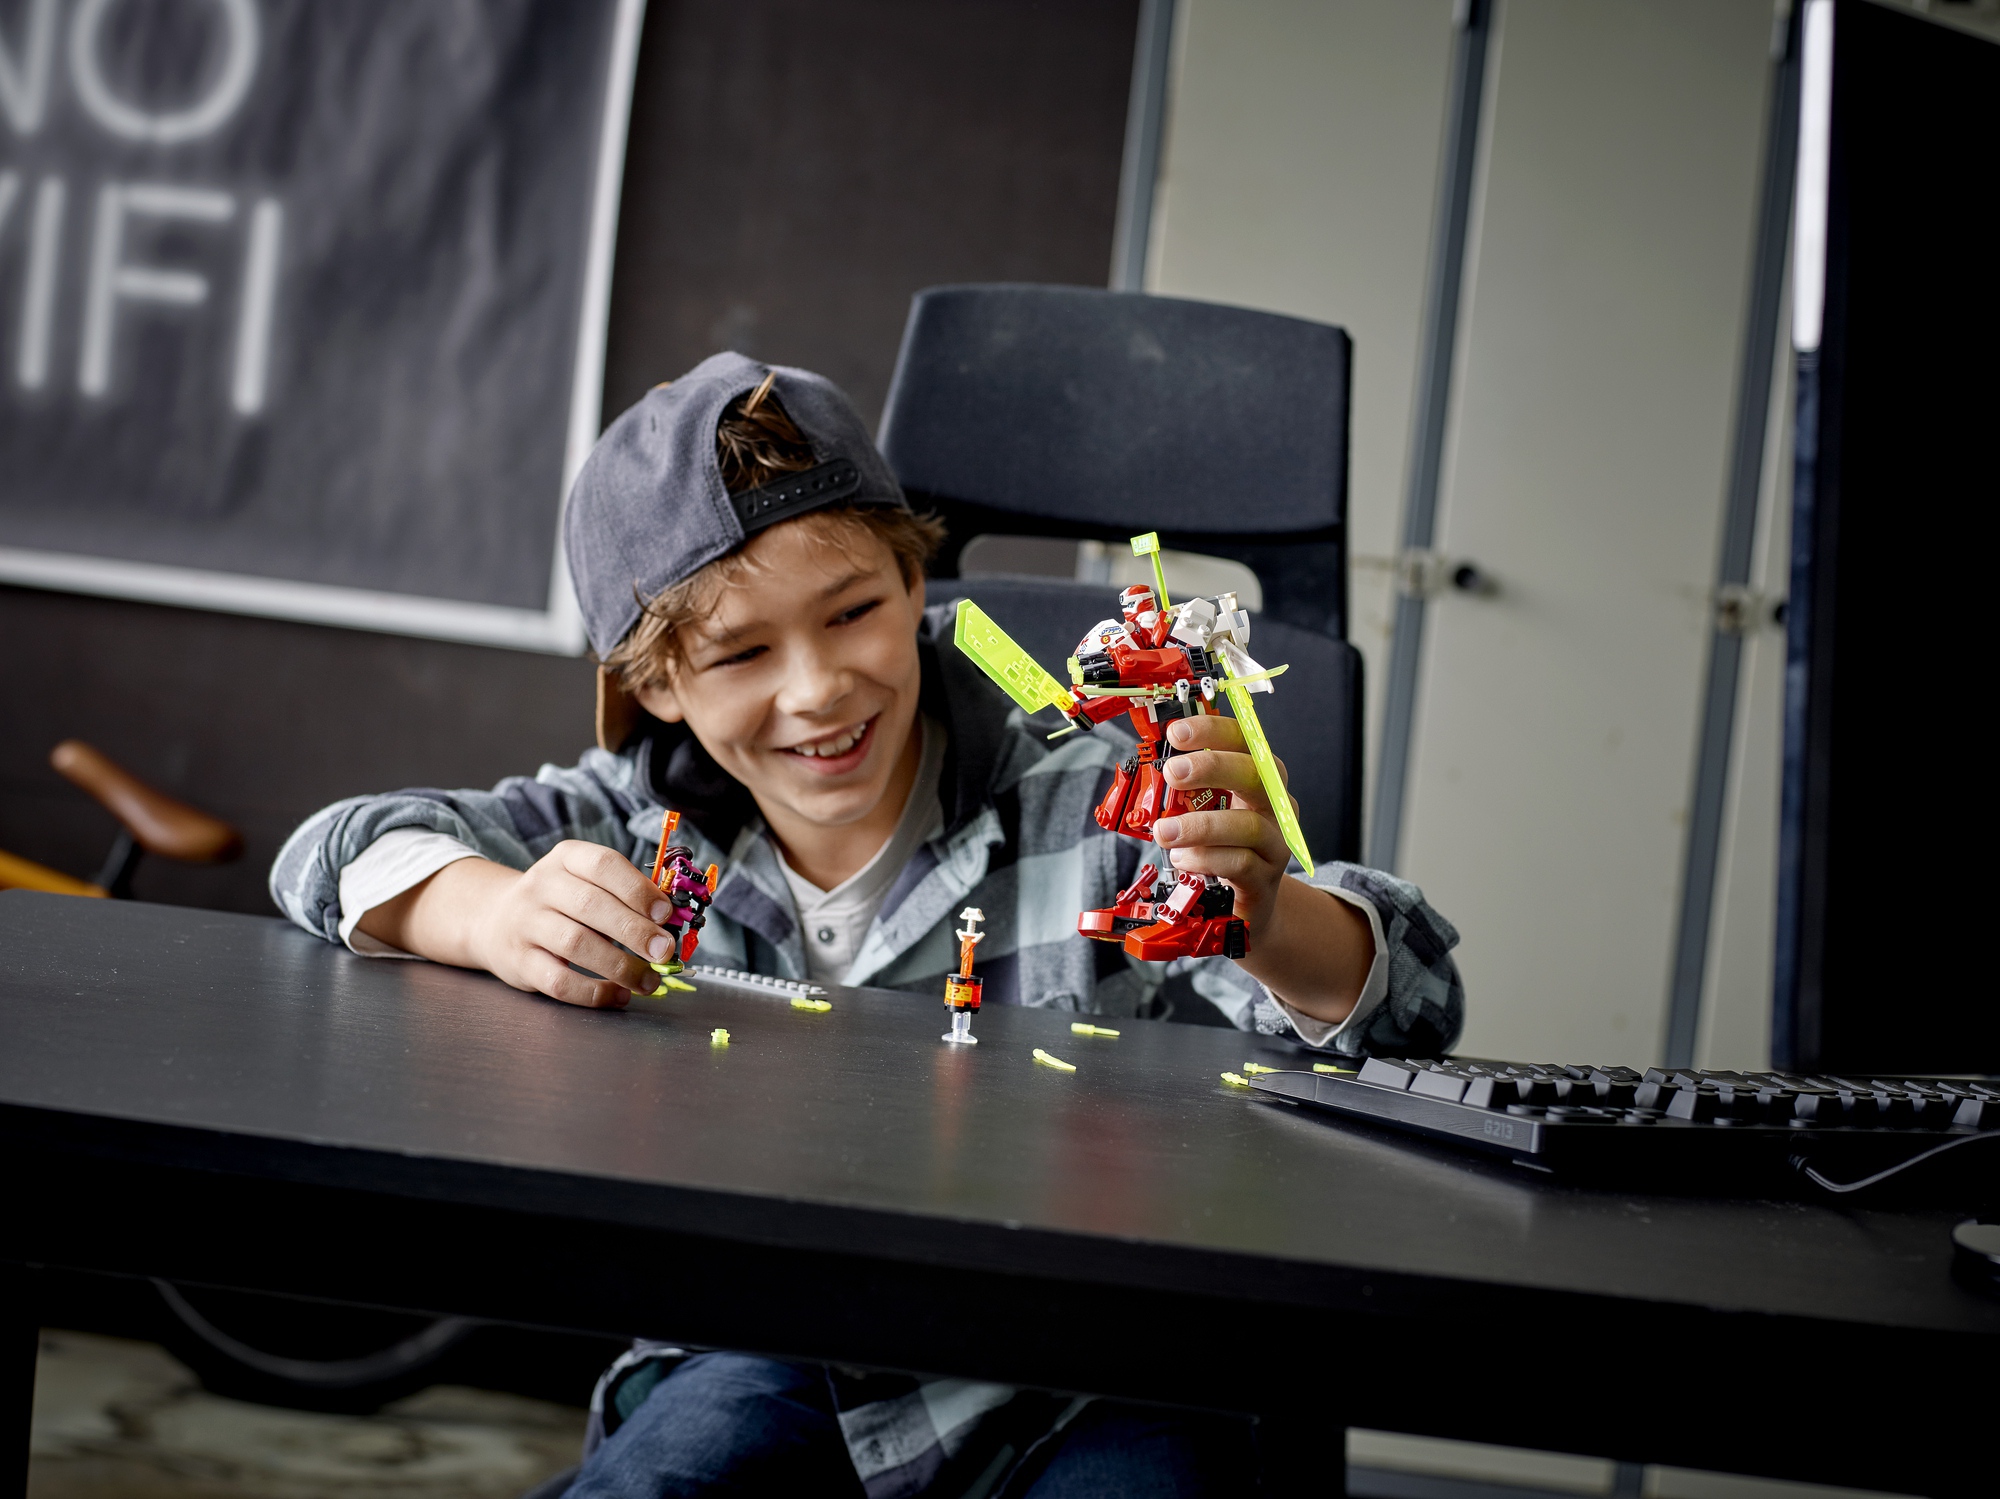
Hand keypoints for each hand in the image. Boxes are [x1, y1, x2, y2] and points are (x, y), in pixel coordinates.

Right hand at [358, 841, 677, 1007]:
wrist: (493, 919)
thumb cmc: (560, 900)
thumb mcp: (585, 881)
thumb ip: (625, 894)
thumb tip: (672, 923)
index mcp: (566, 858)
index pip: (603, 865)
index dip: (637, 888)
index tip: (665, 913)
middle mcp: (542, 886)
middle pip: (591, 906)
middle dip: (634, 931)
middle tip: (665, 951)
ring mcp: (526, 924)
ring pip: (575, 944)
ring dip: (619, 966)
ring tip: (649, 980)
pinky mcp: (519, 963)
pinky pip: (558, 981)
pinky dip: (593, 992)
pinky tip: (618, 995)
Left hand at [1153, 714, 1372, 1023]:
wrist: (1248, 906)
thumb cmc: (1221, 849)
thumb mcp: (1204, 811)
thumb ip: (1186, 789)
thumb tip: (1147, 765)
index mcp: (1257, 779)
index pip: (1245, 742)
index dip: (1213, 732)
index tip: (1176, 732)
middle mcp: (1275, 806)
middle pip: (1257, 775)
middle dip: (1212, 768)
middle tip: (1171, 773)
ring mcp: (1275, 844)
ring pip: (1248, 825)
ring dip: (1200, 825)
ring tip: (1163, 831)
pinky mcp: (1265, 879)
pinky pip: (1241, 863)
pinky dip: (1207, 858)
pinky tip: (1182, 858)